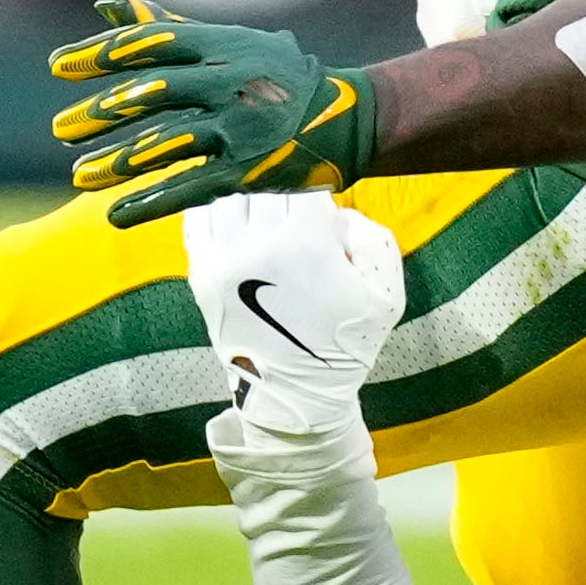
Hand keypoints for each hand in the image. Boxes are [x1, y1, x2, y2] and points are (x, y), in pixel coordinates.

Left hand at [49, 0, 384, 223]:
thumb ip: (163, 27)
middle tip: (60, 128)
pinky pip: (194, 188)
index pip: (152, 44)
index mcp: (222, 46)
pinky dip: (152, 202)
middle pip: (156, 94)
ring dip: (118, 162)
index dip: (103, 54)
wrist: (347, 116)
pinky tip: (117, 214)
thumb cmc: (273, 75)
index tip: (58, 66)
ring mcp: (242, 128)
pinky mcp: (251, 171)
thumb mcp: (224, 42)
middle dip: (103, 112)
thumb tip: (104, 2)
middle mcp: (231, 82)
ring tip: (78, 176)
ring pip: (169, 144)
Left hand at [181, 196, 408, 433]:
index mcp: (305, 244)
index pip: (307, 193)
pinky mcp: (200, 273)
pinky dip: (215, 218)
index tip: (322, 234)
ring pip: (233, 201)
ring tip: (264, 237)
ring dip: (251, 212)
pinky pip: (198, 220)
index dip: (320, 212)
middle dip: (286, 212)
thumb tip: (334, 213)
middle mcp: (257, 244)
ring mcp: (222, 258)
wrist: (296, 391)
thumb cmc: (344, 343)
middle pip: (269, 195)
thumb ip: (372, 237)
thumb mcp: (387, 294)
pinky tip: (233, 234)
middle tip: (295, 240)